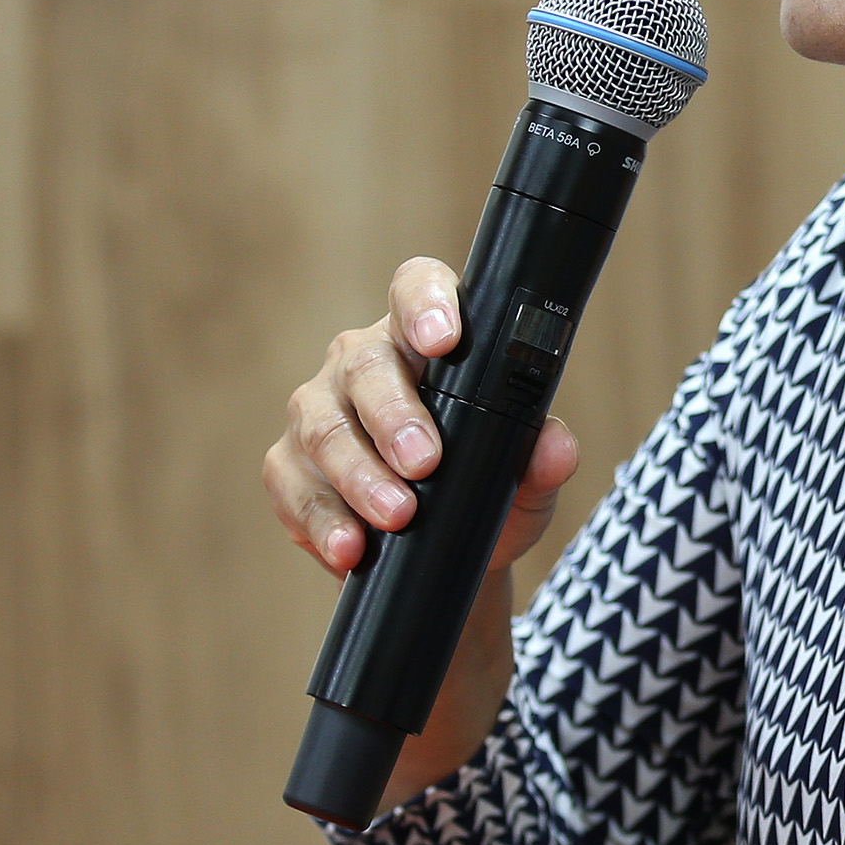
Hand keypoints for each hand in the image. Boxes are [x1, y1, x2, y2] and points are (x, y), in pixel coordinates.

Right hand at [268, 257, 581, 575]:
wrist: (445, 556)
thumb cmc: (486, 491)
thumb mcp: (526, 481)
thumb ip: (543, 460)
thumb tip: (556, 448)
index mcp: (422, 340)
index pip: (415, 289)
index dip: (425, 303)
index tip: (444, 340)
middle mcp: (361, 363)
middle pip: (365, 365)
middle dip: (394, 414)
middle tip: (425, 462)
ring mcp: (317, 411)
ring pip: (325, 428)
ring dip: (360, 475)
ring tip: (397, 515)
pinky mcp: (288, 468)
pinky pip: (294, 488)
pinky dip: (324, 521)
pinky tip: (350, 546)